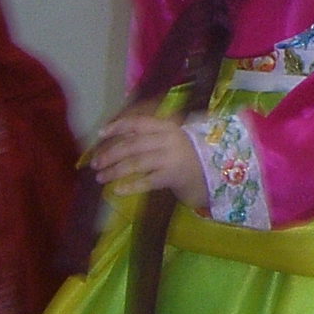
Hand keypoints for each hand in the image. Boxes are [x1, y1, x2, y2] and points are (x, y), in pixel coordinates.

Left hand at [88, 113, 207, 205]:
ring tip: (100, 178)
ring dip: (115, 171)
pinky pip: (147, 181)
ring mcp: (171, 158)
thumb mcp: (174, 139)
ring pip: (136, 162)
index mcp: (168, 127)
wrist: (218, 173)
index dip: (117, 126)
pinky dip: (131, 186)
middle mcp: (168, 139)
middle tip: (94, 163)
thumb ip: (153, 136)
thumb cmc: (191, 156)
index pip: (137, 123)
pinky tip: (117, 190)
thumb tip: (119, 138)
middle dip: (110, 153)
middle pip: (132, 144)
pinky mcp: (173, 176)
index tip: (100, 134)